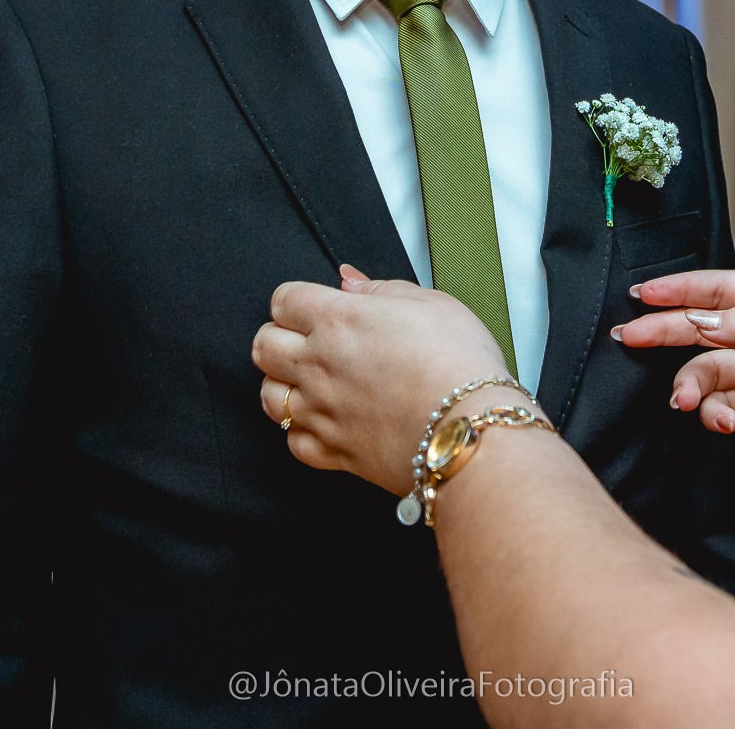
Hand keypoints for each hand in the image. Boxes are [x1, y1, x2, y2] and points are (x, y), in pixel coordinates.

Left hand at [253, 265, 512, 495]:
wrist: (470, 432)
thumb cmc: (459, 364)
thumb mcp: (431, 303)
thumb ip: (380, 290)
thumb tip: (348, 281)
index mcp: (338, 319)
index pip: (283, 300)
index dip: (295, 301)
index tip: (312, 307)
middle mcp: (319, 365)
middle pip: (264, 346)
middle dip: (278, 338)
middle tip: (304, 341)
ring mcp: (322, 412)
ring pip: (269, 396)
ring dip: (282, 385)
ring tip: (310, 382)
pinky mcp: (333, 453)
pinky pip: (294, 442)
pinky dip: (302, 432)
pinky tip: (325, 422)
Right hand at [618, 270, 734, 504]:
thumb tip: (701, 319)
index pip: (717, 289)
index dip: (679, 289)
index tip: (644, 294)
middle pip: (699, 328)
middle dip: (663, 331)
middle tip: (630, 337)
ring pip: (703, 372)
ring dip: (690, 386)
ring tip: (684, 400)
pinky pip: (716, 407)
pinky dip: (711, 415)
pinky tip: (721, 423)